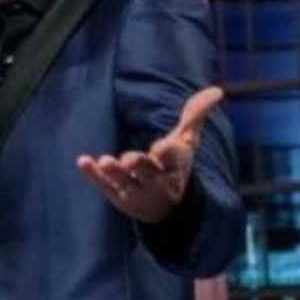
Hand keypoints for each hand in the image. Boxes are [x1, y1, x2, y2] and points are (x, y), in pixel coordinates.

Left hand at [76, 86, 221, 223]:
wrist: (166, 210)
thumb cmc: (174, 166)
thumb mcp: (186, 142)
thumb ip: (195, 115)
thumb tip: (217, 90)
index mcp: (175, 166)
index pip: (174, 159)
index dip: (168, 153)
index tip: (163, 147)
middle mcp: (157, 181)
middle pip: (148, 172)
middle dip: (140, 165)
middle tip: (130, 159)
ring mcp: (136, 191)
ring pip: (125, 182)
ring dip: (115, 172)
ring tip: (105, 161)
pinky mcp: (117, 195)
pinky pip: (104, 185)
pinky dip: (93, 175)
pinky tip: (83, 161)